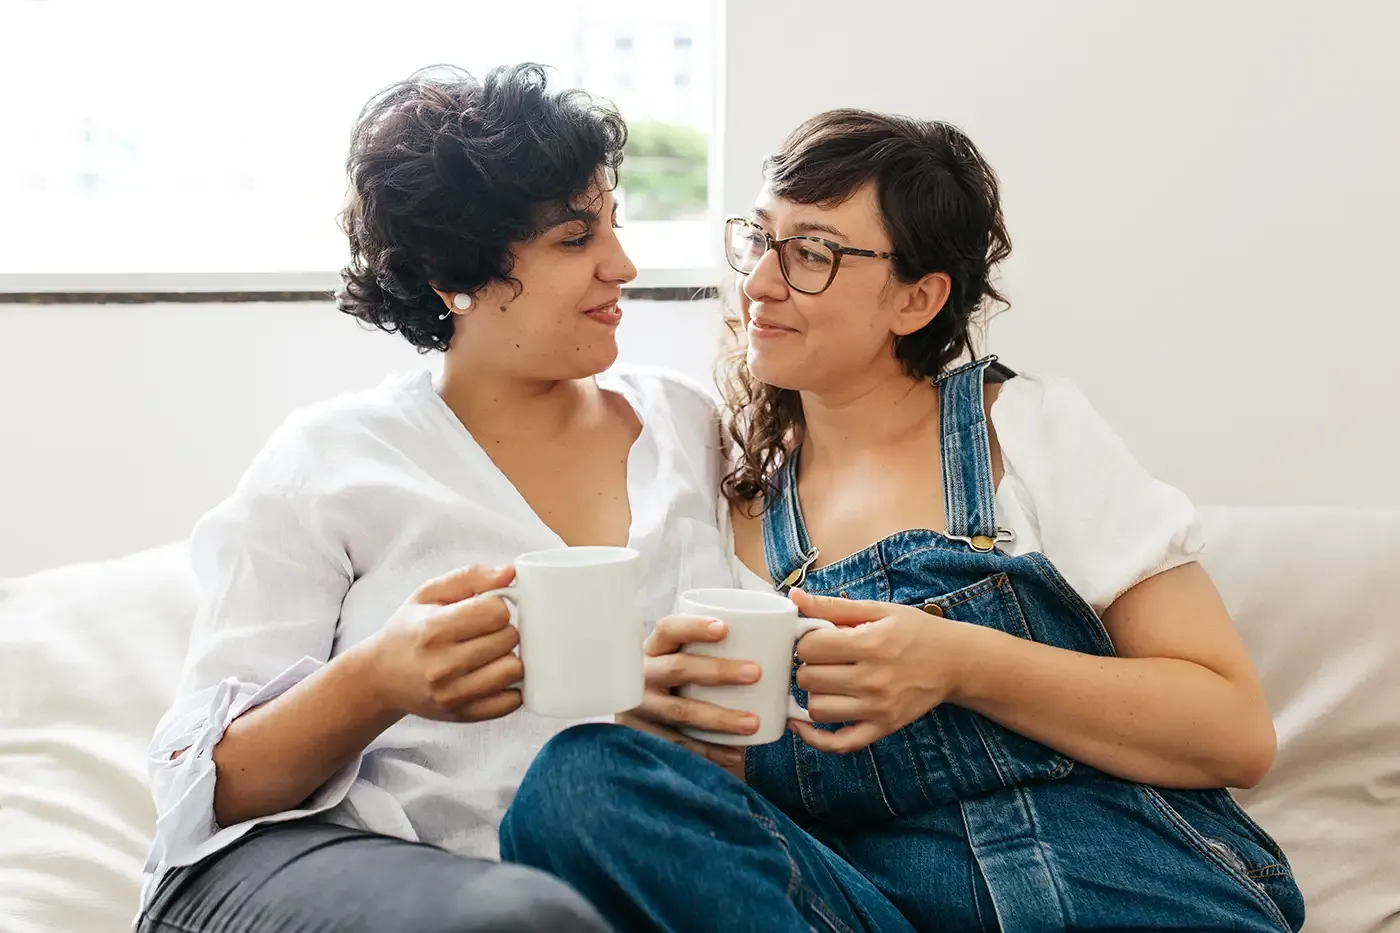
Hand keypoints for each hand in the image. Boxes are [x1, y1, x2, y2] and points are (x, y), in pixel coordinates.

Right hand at [362, 565, 523, 722]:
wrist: (380, 678)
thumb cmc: (408, 631)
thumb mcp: (429, 593)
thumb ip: (471, 577)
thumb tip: (510, 572)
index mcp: (434, 629)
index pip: (497, 612)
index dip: (497, 607)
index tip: (485, 611)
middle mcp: (443, 665)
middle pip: (509, 639)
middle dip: (504, 631)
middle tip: (486, 632)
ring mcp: (454, 694)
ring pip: (514, 670)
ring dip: (508, 658)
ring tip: (490, 654)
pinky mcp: (463, 715)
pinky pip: (511, 702)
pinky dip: (510, 688)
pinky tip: (493, 676)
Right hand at [615, 614, 762, 772]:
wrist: (640, 718)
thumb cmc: (675, 681)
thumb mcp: (680, 660)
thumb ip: (715, 650)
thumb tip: (778, 641)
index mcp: (653, 649)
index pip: (668, 629)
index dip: (693, 627)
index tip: (725, 628)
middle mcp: (643, 675)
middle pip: (677, 668)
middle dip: (719, 671)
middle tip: (756, 673)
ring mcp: (642, 708)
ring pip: (681, 712)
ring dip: (720, 718)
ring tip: (753, 723)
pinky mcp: (646, 736)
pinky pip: (679, 745)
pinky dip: (709, 751)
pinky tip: (735, 753)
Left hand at [786, 588, 966, 753]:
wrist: (957, 662)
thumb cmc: (916, 632)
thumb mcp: (879, 610)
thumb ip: (833, 606)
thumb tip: (794, 597)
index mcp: (870, 644)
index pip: (810, 647)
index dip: (806, 641)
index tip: (817, 640)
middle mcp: (873, 679)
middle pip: (809, 678)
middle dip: (808, 666)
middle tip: (823, 660)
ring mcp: (878, 708)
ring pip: (817, 710)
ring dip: (814, 695)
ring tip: (826, 682)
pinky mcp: (884, 727)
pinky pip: (839, 743)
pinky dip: (816, 738)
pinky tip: (805, 724)